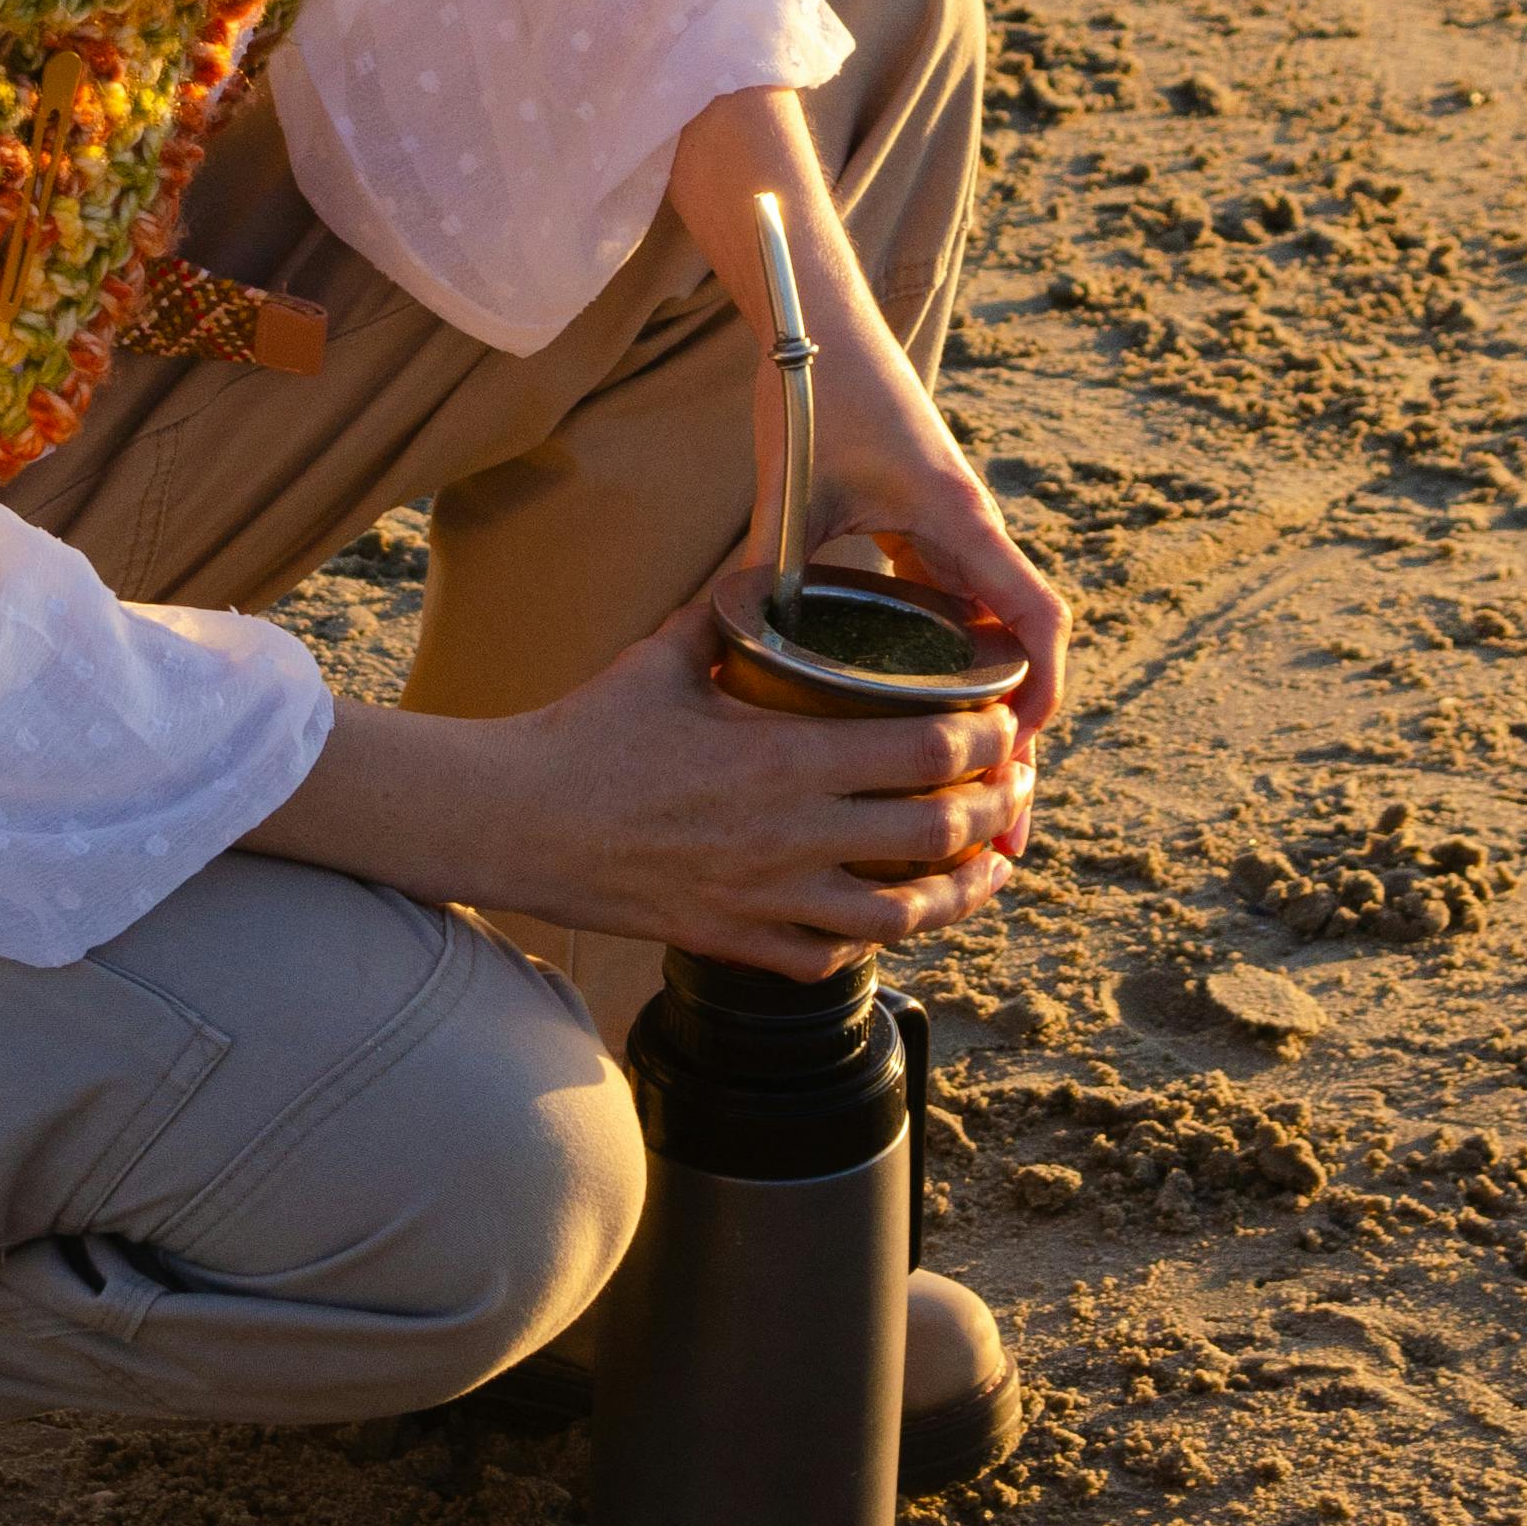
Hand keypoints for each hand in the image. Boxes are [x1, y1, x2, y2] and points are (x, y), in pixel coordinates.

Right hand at [243, 605, 1028, 979]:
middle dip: (994, 810)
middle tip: (1012, 789)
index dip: (985, 739)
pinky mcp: (736, 941)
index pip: (925, 748)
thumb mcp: (662, 655)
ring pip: (904, 915)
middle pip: (937, 833)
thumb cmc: (584, 734)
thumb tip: (771, 568)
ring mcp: (767, 899)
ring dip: (961, 892)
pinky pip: (831, 957)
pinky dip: (874, 942)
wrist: (514, 822)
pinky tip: (891, 919)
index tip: (1003, 723)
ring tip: (989, 870)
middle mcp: (790, 836)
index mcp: (781, 756)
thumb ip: (729, 612)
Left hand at [668, 83, 1071, 748]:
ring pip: (989, 625)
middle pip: (1021, 638)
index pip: (1034, 618)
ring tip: (967, 779)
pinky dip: (954, 654)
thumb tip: (736, 652)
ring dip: (988, 693)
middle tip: (1003, 816)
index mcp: (958, 520)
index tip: (1023, 755)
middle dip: (1018, 724)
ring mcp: (951, 526)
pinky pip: (956, 602)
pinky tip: (921, 705)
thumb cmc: (815, 391)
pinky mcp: (923, 521)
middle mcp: (970, 528)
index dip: (1041, 691)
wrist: (819, 320)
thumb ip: (769, 567)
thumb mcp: (792, 487)